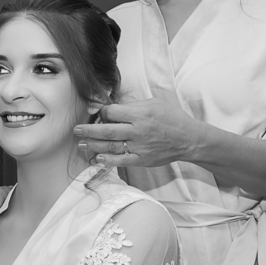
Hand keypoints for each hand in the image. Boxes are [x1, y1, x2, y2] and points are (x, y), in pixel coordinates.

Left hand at [74, 99, 202, 167]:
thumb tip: (112, 106)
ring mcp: (140, 147)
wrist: (189, 139)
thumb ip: (133, 105)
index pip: (112, 112)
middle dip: (89, 130)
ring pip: (111, 146)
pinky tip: (97, 158)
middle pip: (107, 130)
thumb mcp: (154, 103)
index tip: (95, 113)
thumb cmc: (171, 118)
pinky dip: (108, 160)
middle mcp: (138, 131)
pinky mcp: (142, 160)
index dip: (101, 112)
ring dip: (94, 146)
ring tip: (82, 144)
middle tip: (76, 130)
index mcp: (140, 114)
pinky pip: (122, 161)